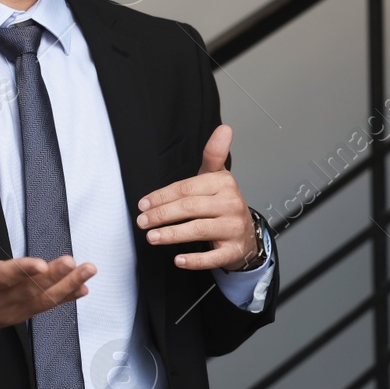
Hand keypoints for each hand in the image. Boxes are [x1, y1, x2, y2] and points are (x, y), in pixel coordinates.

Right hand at [0, 197, 94, 331]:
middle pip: (27, 289)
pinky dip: (64, 298)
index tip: (40, 263)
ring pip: (40, 300)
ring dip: (66, 286)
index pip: (0, 277)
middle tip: (73, 262)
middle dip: (53, 276)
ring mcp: (8, 311)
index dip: (21, 271)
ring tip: (87, 272)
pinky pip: (43, 308)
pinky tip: (81, 288)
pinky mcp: (18, 315)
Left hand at [136, 124, 260, 270]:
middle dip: (162, 215)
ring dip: (172, 235)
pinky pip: (213, 257)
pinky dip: (194, 260)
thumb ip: (214, 154)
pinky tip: (178, 260)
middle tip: (142, 221)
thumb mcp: (217, 177)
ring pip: (199, 230)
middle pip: (190, 208)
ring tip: (152, 237)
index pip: (187, 188)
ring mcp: (233, 228)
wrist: (246, 234)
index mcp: (224, 183)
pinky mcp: (233, 251)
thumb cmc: (223, 204)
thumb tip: (224, 128)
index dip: (163, 196)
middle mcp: (231, 204)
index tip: (143, 203)